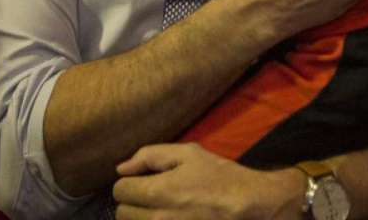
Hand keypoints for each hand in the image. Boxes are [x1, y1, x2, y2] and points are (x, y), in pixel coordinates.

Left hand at [113, 142, 303, 219]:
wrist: (248, 206)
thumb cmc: (219, 177)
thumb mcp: (189, 154)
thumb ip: (150, 156)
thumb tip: (121, 167)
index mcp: (158, 191)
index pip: (119, 190)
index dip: (131, 182)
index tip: (145, 181)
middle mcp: (157, 219)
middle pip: (122, 213)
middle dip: (134, 202)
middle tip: (155, 197)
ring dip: (143, 218)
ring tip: (164, 210)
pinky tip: (171, 218)